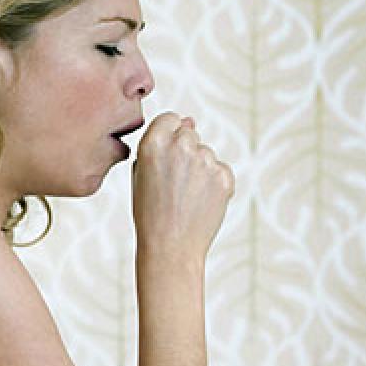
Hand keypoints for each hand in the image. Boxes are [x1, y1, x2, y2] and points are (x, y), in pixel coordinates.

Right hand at [131, 112, 234, 262]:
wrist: (170, 247)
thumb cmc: (149, 212)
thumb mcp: (141, 174)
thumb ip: (160, 144)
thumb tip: (191, 121)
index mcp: (153, 143)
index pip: (170, 118)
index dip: (168, 136)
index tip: (166, 155)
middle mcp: (181, 146)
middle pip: (190, 133)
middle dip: (185, 152)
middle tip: (175, 182)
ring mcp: (205, 161)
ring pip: (206, 153)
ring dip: (199, 169)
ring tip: (185, 197)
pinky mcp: (224, 176)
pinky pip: (220, 170)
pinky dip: (213, 184)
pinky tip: (199, 202)